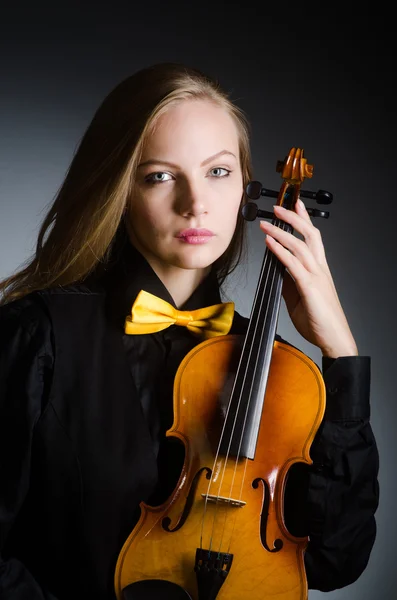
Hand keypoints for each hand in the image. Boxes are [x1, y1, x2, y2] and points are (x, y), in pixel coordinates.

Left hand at [259, 198, 357, 357]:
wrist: (334, 339)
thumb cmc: (319, 320)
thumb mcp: (299, 297)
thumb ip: (289, 281)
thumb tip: (276, 269)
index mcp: (319, 270)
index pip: (313, 237)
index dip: (304, 219)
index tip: (295, 204)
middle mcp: (320, 269)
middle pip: (309, 235)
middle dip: (293, 217)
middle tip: (278, 206)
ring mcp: (316, 277)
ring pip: (300, 246)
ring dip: (281, 232)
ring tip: (266, 223)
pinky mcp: (310, 288)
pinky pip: (293, 265)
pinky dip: (280, 251)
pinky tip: (270, 243)